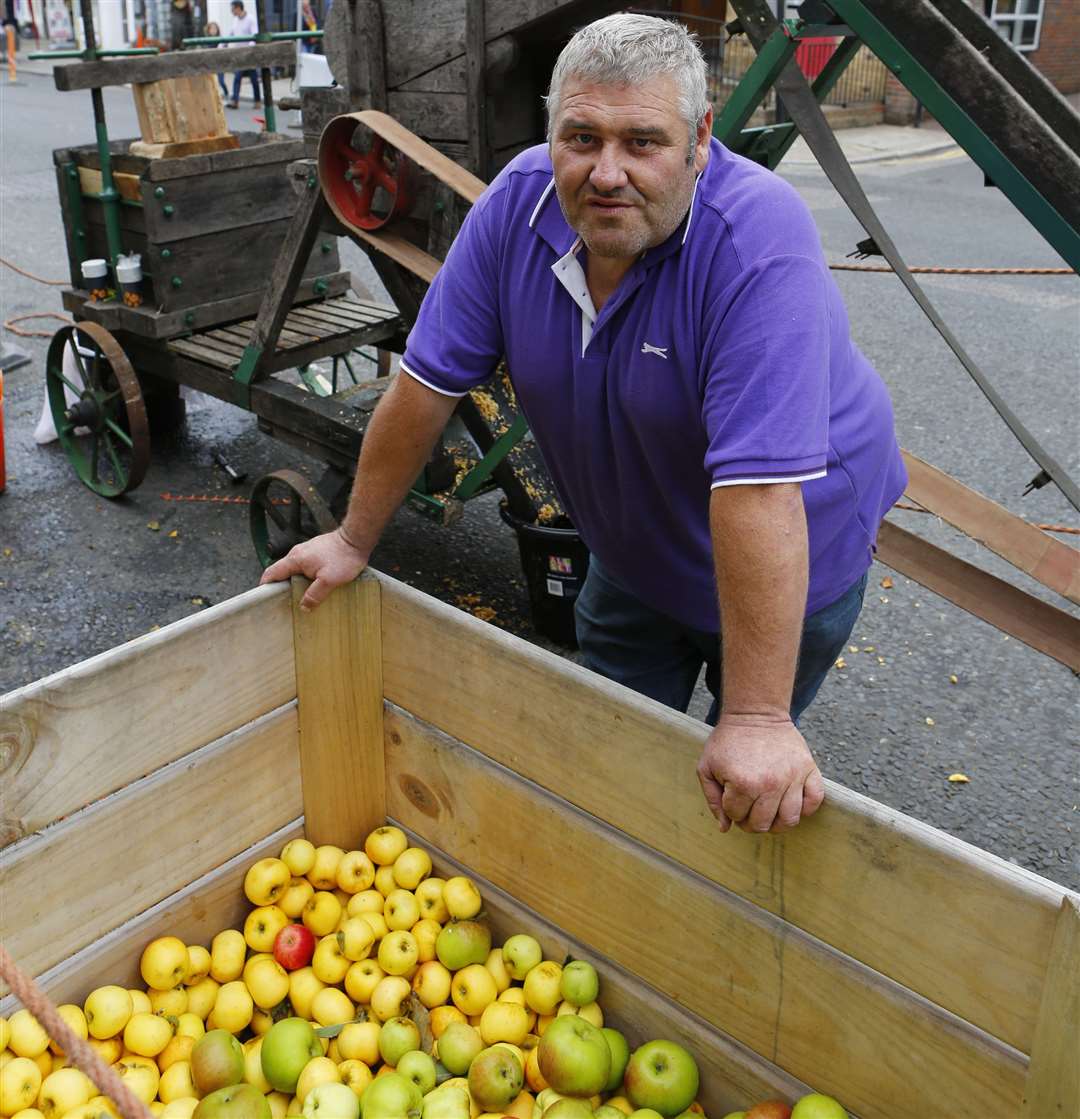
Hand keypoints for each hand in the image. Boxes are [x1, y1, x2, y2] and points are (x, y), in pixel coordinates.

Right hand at [259, 527, 367, 610]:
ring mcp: (307, 551)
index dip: (266, 586)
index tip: (266, 598)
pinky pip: (305, 565)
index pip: (272, 572)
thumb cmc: (343, 557)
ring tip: (303, 596)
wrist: (356, 539)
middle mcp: (297, 553)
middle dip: (283, 586)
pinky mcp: (316, 551)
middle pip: (283, 572)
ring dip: (296, 582)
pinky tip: (315, 584)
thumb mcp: (329, 581)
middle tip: (288, 602)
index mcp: (295, 559)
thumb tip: (303, 607)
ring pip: (295, 569)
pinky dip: (306, 576)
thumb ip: (314, 595)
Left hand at [695, 713, 824, 833]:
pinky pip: (814, 802)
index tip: (731, 795)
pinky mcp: (809, 770)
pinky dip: (805, 808)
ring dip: (777, 821)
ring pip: (789, 820)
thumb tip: (725, 828)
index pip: (736, 816)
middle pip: (762, 824)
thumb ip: (713, 799)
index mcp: (743, 783)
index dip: (731, 809)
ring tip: (769, 810)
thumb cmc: (729, 741)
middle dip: (751, 820)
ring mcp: (793, 777)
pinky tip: (790, 801)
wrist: (755, 714)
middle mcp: (770, 784)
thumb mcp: (708, 766)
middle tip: (749, 807)